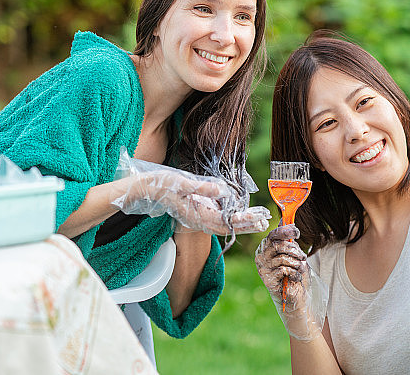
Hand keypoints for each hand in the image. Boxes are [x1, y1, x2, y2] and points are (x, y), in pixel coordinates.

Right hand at [112, 149, 270, 234]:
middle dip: (247, 224)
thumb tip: (220, 190)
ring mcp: (197, 215)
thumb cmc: (161, 185)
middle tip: (266, 221)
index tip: (258, 218)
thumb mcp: (181, 183)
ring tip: (259, 219)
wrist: (143, 189)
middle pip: (227, 226)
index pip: (225, 221)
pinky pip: (216, 217)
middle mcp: (198, 218)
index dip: (243, 221)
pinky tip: (239, 214)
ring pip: (223, 223)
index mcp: (197, 214)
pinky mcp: (195, 210)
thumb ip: (201, 188)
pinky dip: (230, 217)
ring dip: (241, 222)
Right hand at [255, 224, 308, 307]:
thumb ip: (289, 240)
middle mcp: (262, 256)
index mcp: (267, 248)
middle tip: (302, 256)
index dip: (285, 231)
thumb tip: (286, 221)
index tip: (297, 232)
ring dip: (296, 263)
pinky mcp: (267, 279)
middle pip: (278, 245)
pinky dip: (294, 273)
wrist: (296, 295)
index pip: (273, 235)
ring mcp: (263, 268)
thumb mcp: (294, 254)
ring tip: (299, 268)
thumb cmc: (295, 273)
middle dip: (294, 250)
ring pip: (282, 258)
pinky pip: (283, 270)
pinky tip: (295, 277)